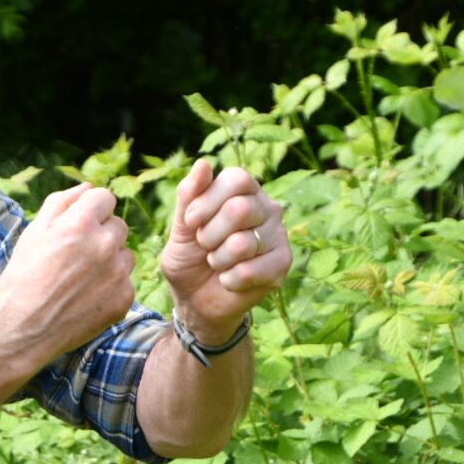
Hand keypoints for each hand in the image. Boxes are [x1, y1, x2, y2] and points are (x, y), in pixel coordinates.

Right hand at [0, 182, 136, 363]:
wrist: (22, 329)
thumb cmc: (22, 277)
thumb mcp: (34, 232)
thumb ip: (62, 202)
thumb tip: (88, 187)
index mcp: (80, 222)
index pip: (105, 198)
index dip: (90, 211)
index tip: (77, 227)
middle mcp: (104, 245)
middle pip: (118, 226)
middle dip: (101, 235)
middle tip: (75, 257)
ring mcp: (118, 274)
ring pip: (125, 254)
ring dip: (110, 261)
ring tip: (79, 279)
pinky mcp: (124, 299)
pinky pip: (125, 283)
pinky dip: (110, 288)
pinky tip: (86, 298)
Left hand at [159, 159, 290, 340]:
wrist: (195, 299)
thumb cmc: (190, 257)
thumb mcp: (181, 226)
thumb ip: (189, 196)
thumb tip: (203, 164)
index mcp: (243, 191)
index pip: (237, 179)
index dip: (208, 201)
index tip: (191, 222)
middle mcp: (266, 208)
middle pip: (240, 209)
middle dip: (209, 234)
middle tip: (206, 245)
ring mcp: (278, 235)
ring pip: (242, 244)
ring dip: (219, 260)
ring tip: (218, 263)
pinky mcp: (282, 264)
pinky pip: (251, 271)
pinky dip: (230, 280)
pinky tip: (230, 280)